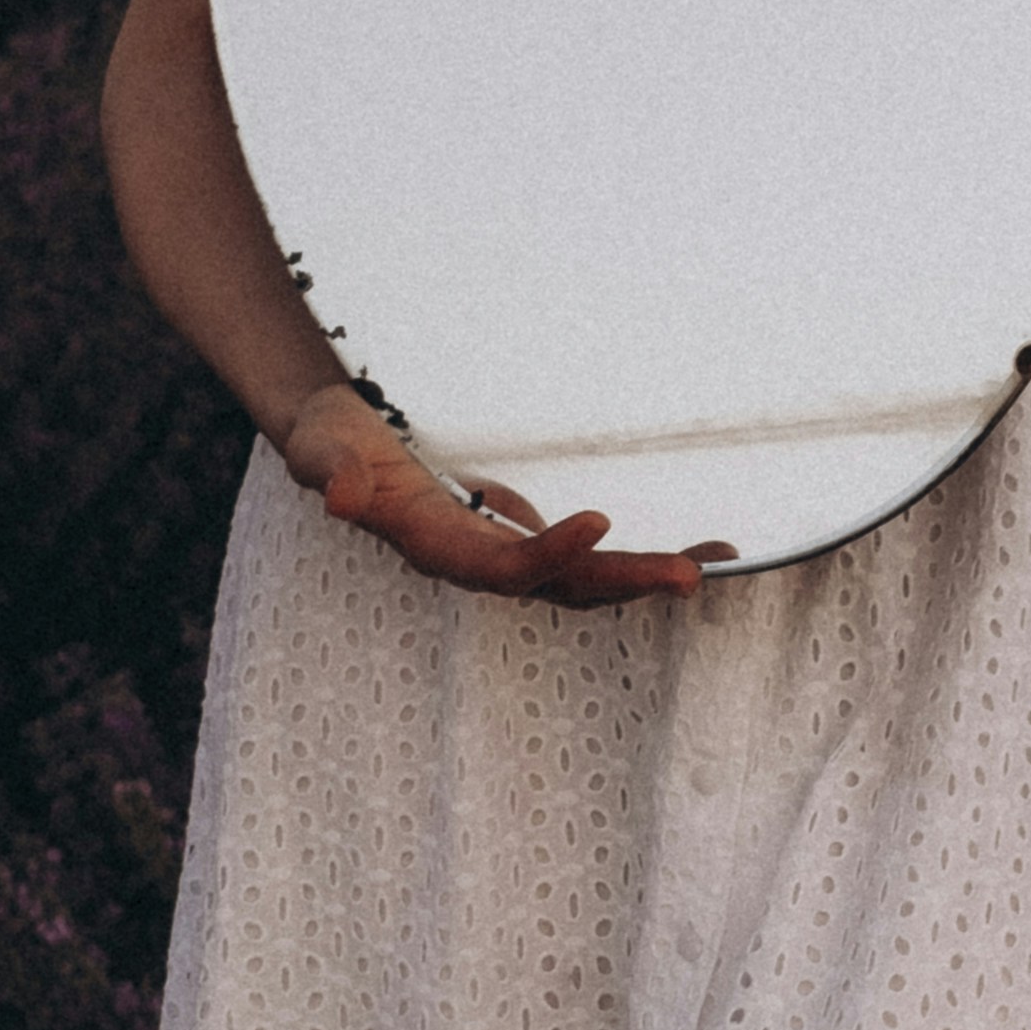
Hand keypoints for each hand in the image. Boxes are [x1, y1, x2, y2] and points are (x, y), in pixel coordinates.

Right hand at [276, 385, 724, 603]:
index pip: (499, 566)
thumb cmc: (330, 444)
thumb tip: (340, 498)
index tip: (598, 520)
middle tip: (690, 575)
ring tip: (711, 564)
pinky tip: (702, 550)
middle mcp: (478, 561)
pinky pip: (590, 557)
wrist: (339, 446)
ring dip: (644, 577)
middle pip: (560, 585)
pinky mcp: (524, 536)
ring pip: (585, 580)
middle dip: (623, 581)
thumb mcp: (320, 448)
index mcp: (435, 547)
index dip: (546, 553)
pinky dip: (642, 556)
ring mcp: (505, 552)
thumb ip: (333, 471)